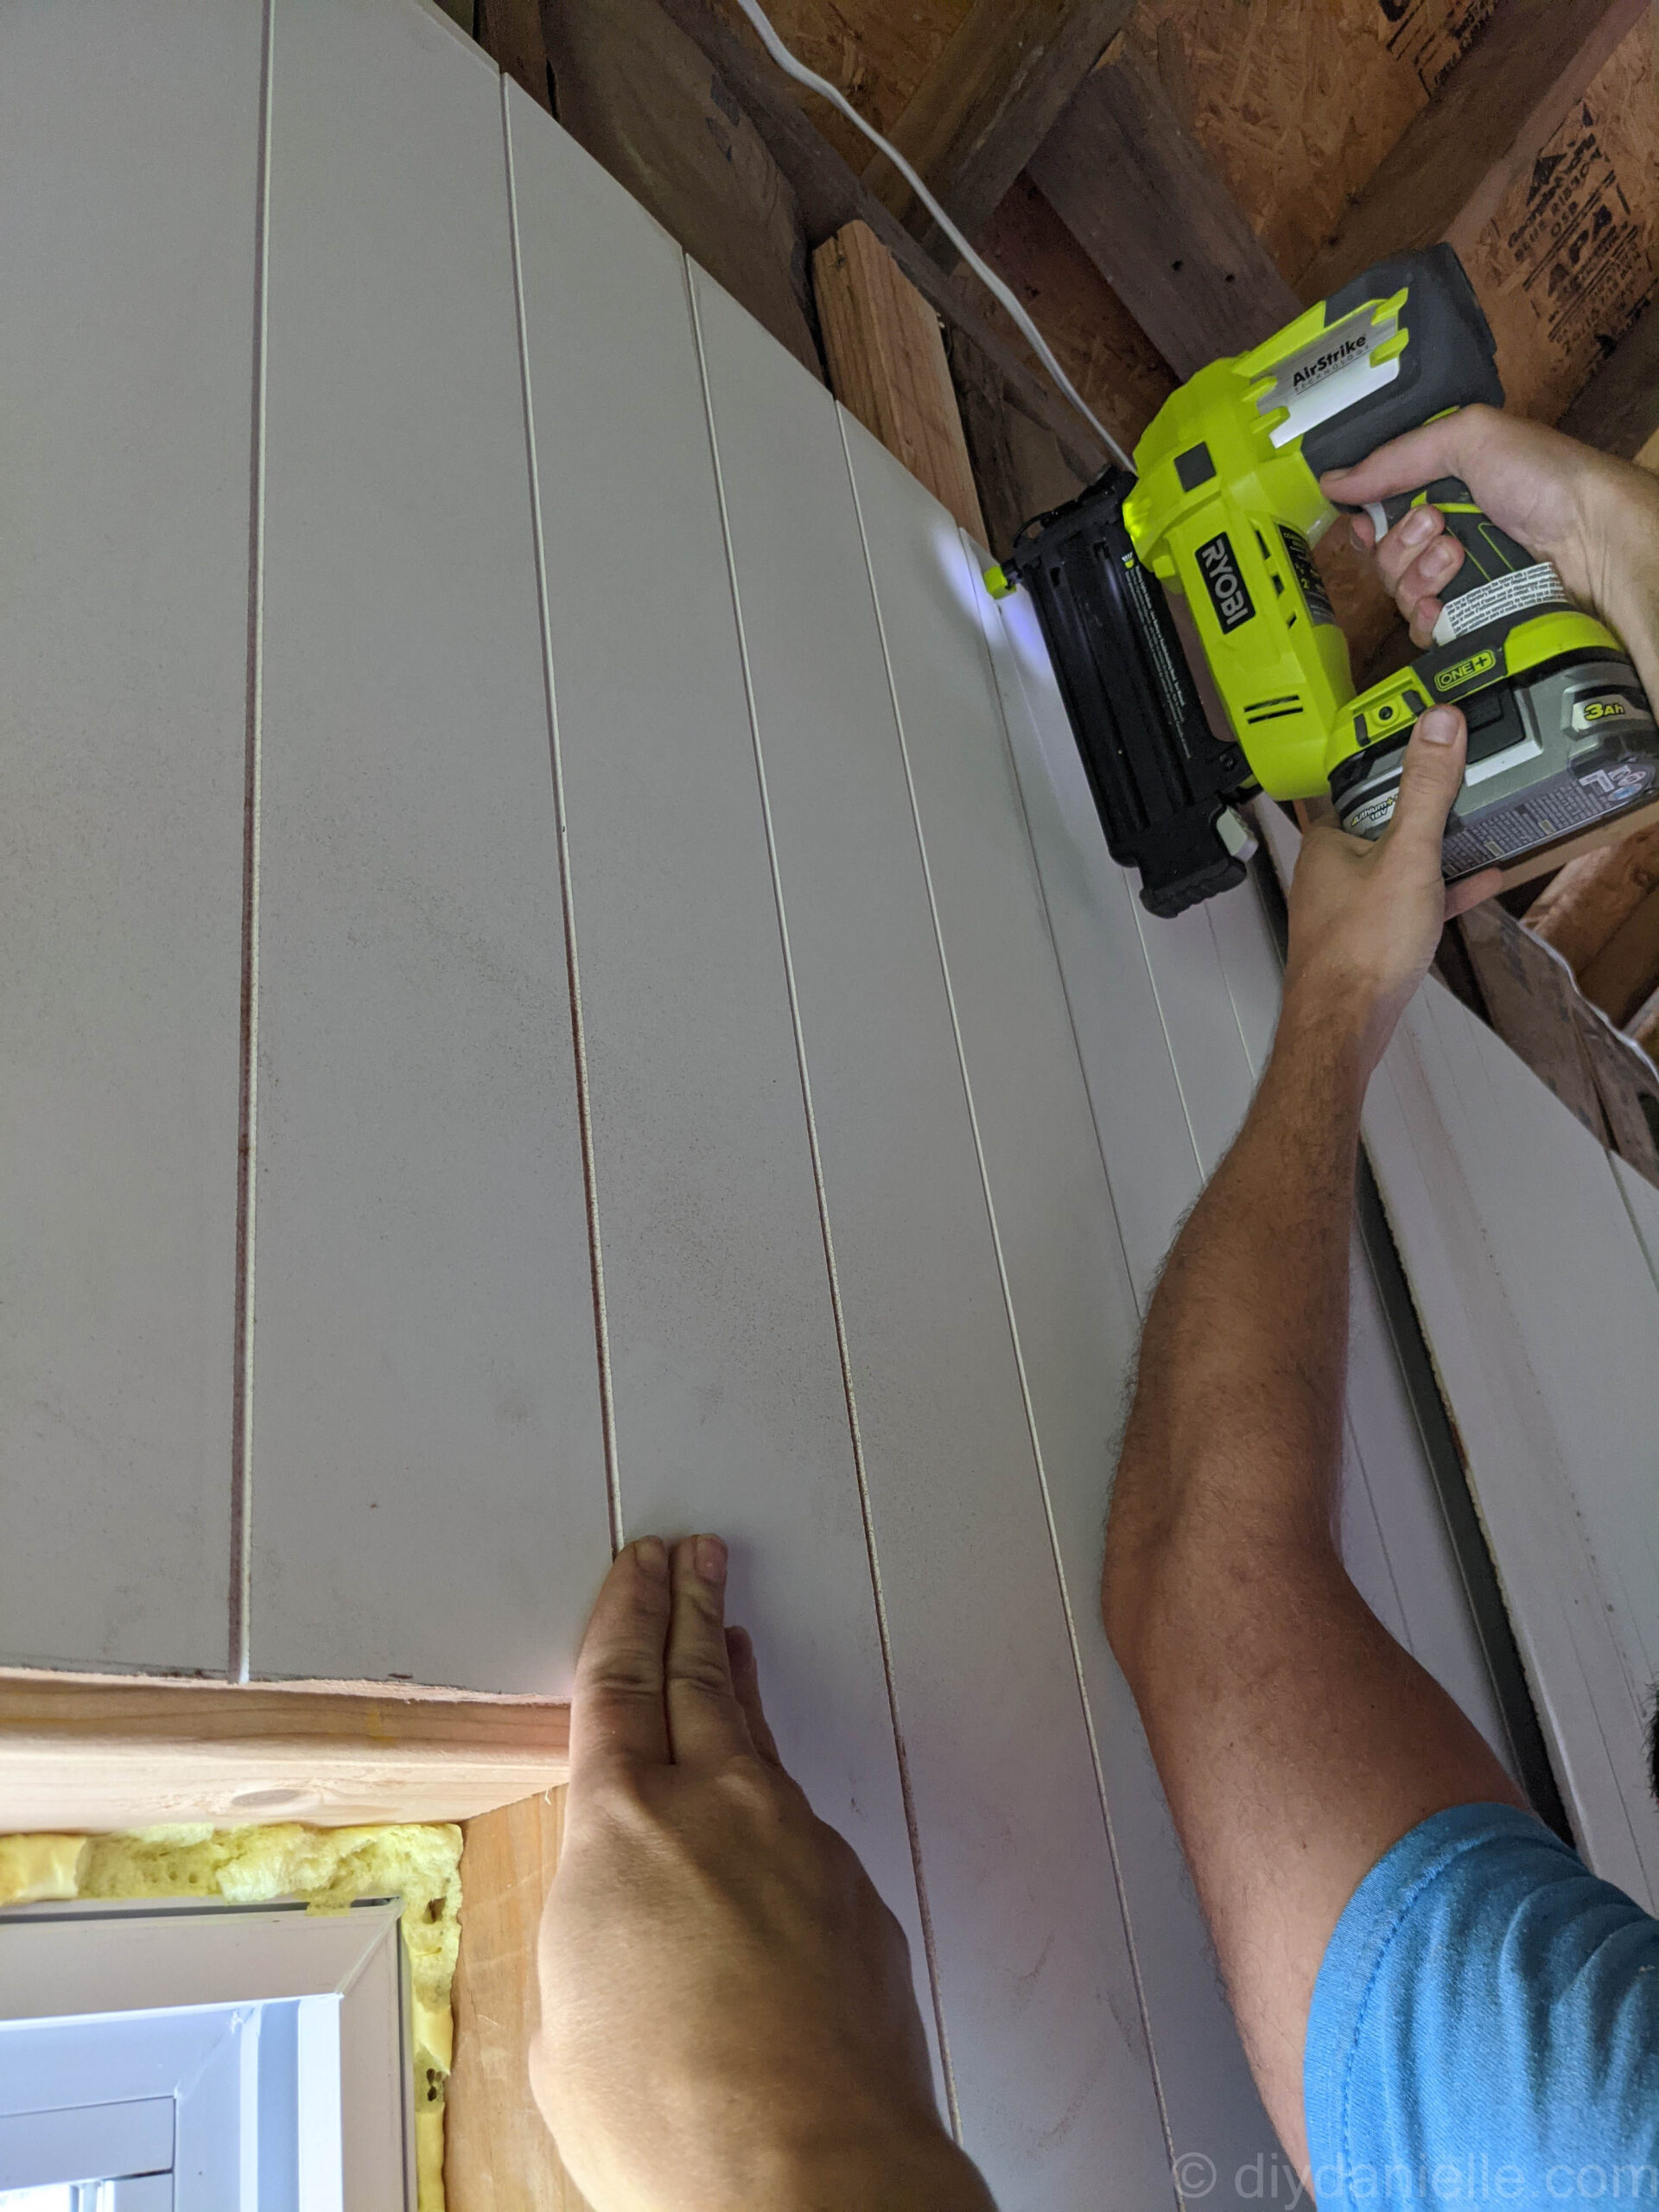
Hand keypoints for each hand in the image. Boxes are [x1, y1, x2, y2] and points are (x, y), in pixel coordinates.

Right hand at [531, 1534, 996, 2211]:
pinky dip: (779, 1811)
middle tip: (695, 1555)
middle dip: (692, 1607)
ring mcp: (798, 1844)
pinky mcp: (854, 1897)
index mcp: (623, 1823)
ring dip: (741, 1693)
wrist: (804, 2168)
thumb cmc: (666, 2115)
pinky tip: (770, 1831)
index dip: (626, 1614)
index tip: (638, 1568)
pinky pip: (805, 1831)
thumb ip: (594, 1932)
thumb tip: (624, 1924)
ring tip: (732, 1648)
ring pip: (761, 1746)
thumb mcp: (567, 2020)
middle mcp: (719, 1808)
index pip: (619, 1683)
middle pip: (700, 1677)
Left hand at [1283, 709, 1499, 1076]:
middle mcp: (1330, 872)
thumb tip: (1437, 726)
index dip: (1396, 763)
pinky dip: (1442, 890)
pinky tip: (1479, 882)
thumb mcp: (1407, 855)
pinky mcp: (1370, 939)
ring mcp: (1349, 907)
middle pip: (1382, 824)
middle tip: (1463, 782)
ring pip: (1398, 864)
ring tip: (1477, 826)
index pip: (1361, 784)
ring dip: (1437, 849)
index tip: (1430, 743)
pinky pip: (1411, 902)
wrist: (1345, 1027)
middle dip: (1423, 807)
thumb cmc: (1359, 950)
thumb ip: (1426, 789)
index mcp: (1328, 842)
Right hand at [1322, 404, 1658, 682]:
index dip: (1368, 522)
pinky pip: (1422, 631)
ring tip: (1458, 555)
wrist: (1593, 536)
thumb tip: (1334, 480)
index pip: (1379, 517)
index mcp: (1443, 492)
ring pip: (1398, 595)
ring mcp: (1458, 583)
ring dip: (1419, 574)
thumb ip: (1396, 457)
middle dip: (1402, 543)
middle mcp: (1446, 539)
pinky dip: (1427, 616)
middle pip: (1383, 559)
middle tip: (1439, 525)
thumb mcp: (1469, 438)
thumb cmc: (1545, 478)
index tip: (1372, 519)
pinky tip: (1445, 602)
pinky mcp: (1469, 621)